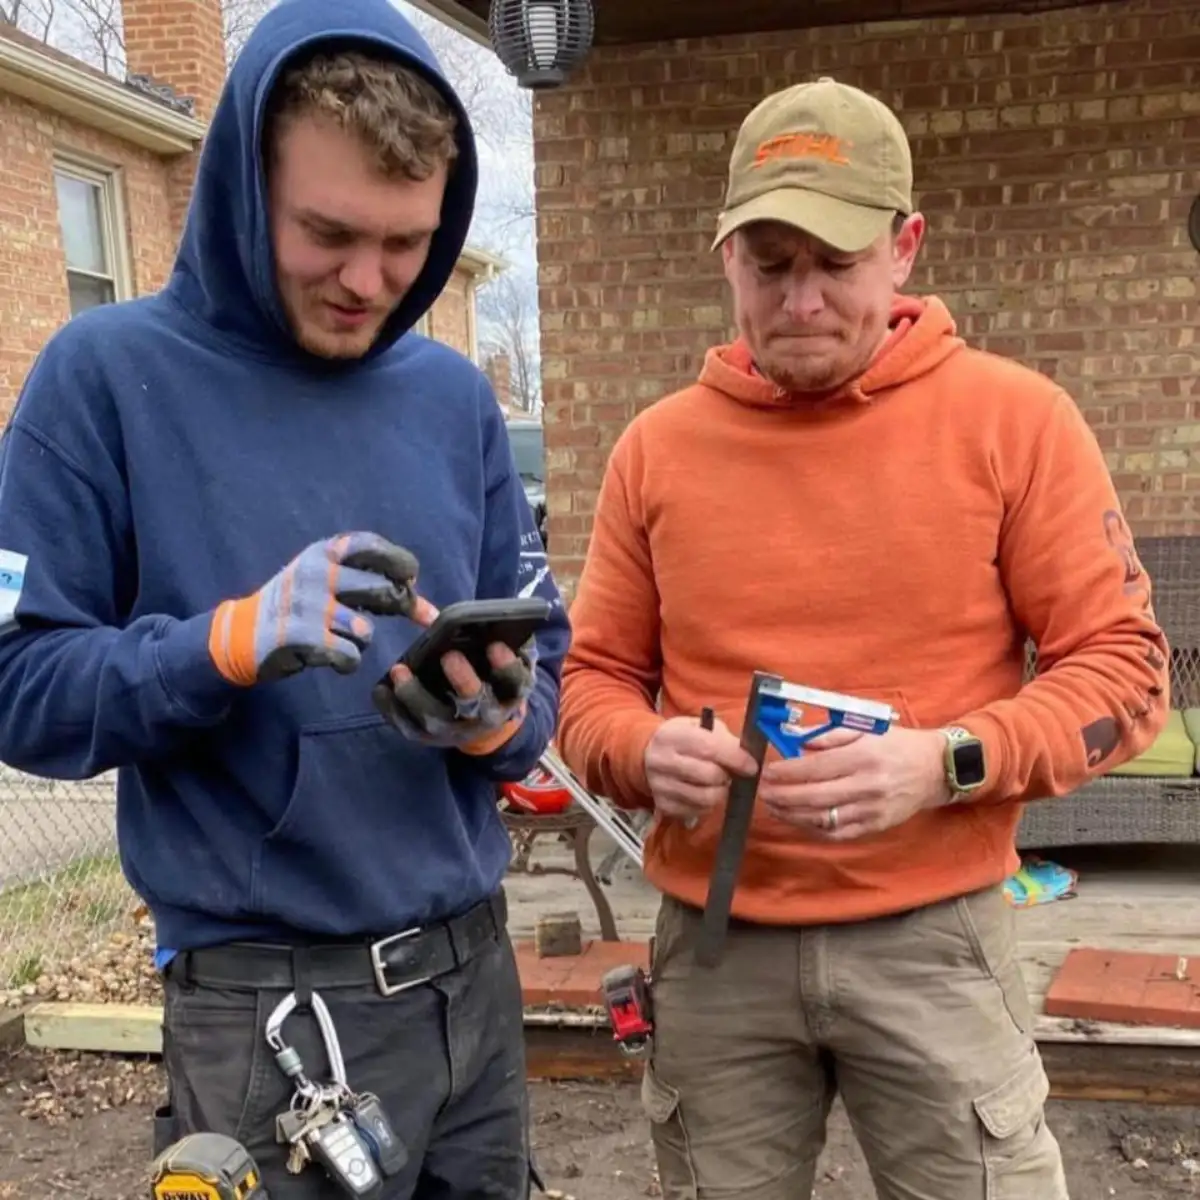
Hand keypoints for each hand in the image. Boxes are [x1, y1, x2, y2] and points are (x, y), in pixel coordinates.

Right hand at [208, 532, 421, 685]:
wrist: (242, 634)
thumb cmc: (298, 607)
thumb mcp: (328, 582)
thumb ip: (372, 585)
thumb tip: (427, 609)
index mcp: (324, 552)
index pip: (371, 545)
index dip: (399, 561)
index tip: (410, 577)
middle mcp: (316, 572)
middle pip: (382, 589)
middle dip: (397, 605)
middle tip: (388, 612)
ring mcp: (307, 604)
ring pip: (366, 631)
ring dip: (361, 640)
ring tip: (343, 638)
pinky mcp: (300, 636)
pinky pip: (349, 655)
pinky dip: (347, 662)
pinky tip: (332, 657)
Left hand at [372, 600, 535, 753]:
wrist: (485, 718)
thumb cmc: (490, 674)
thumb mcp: (499, 654)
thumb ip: (489, 633)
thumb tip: (466, 610)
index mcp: (510, 693)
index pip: (515, 682)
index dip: (507, 666)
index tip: (495, 646)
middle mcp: (487, 715)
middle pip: (476, 703)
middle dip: (464, 680)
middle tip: (448, 656)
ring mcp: (458, 730)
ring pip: (437, 720)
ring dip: (417, 696)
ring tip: (399, 670)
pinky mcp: (431, 738)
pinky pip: (410, 728)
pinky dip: (392, 711)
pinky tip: (381, 690)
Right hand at [644, 715, 757, 821]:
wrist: (648, 755)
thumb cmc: (683, 739)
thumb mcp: (701, 727)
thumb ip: (723, 739)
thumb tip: (747, 757)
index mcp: (673, 735)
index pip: (709, 748)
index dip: (735, 758)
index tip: (751, 766)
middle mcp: (662, 761)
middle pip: (708, 776)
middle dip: (726, 776)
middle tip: (728, 773)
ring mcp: (660, 785)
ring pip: (705, 798)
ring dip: (719, 792)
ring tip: (716, 783)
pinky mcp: (663, 805)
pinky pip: (697, 811)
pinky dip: (707, 804)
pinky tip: (703, 791)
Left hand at [757, 724, 949, 840]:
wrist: (936, 769)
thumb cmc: (897, 745)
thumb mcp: (865, 730)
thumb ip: (828, 736)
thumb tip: (796, 742)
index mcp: (863, 757)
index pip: (816, 767)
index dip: (787, 772)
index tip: (766, 773)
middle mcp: (867, 785)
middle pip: (815, 796)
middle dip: (783, 796)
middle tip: (762, 792)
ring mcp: (872, 809)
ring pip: (824, 818)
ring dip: (793, 815)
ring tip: (774, 807)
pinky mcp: (876, 826)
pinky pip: (839, 832)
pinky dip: (814, 828)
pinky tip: (798, 820)